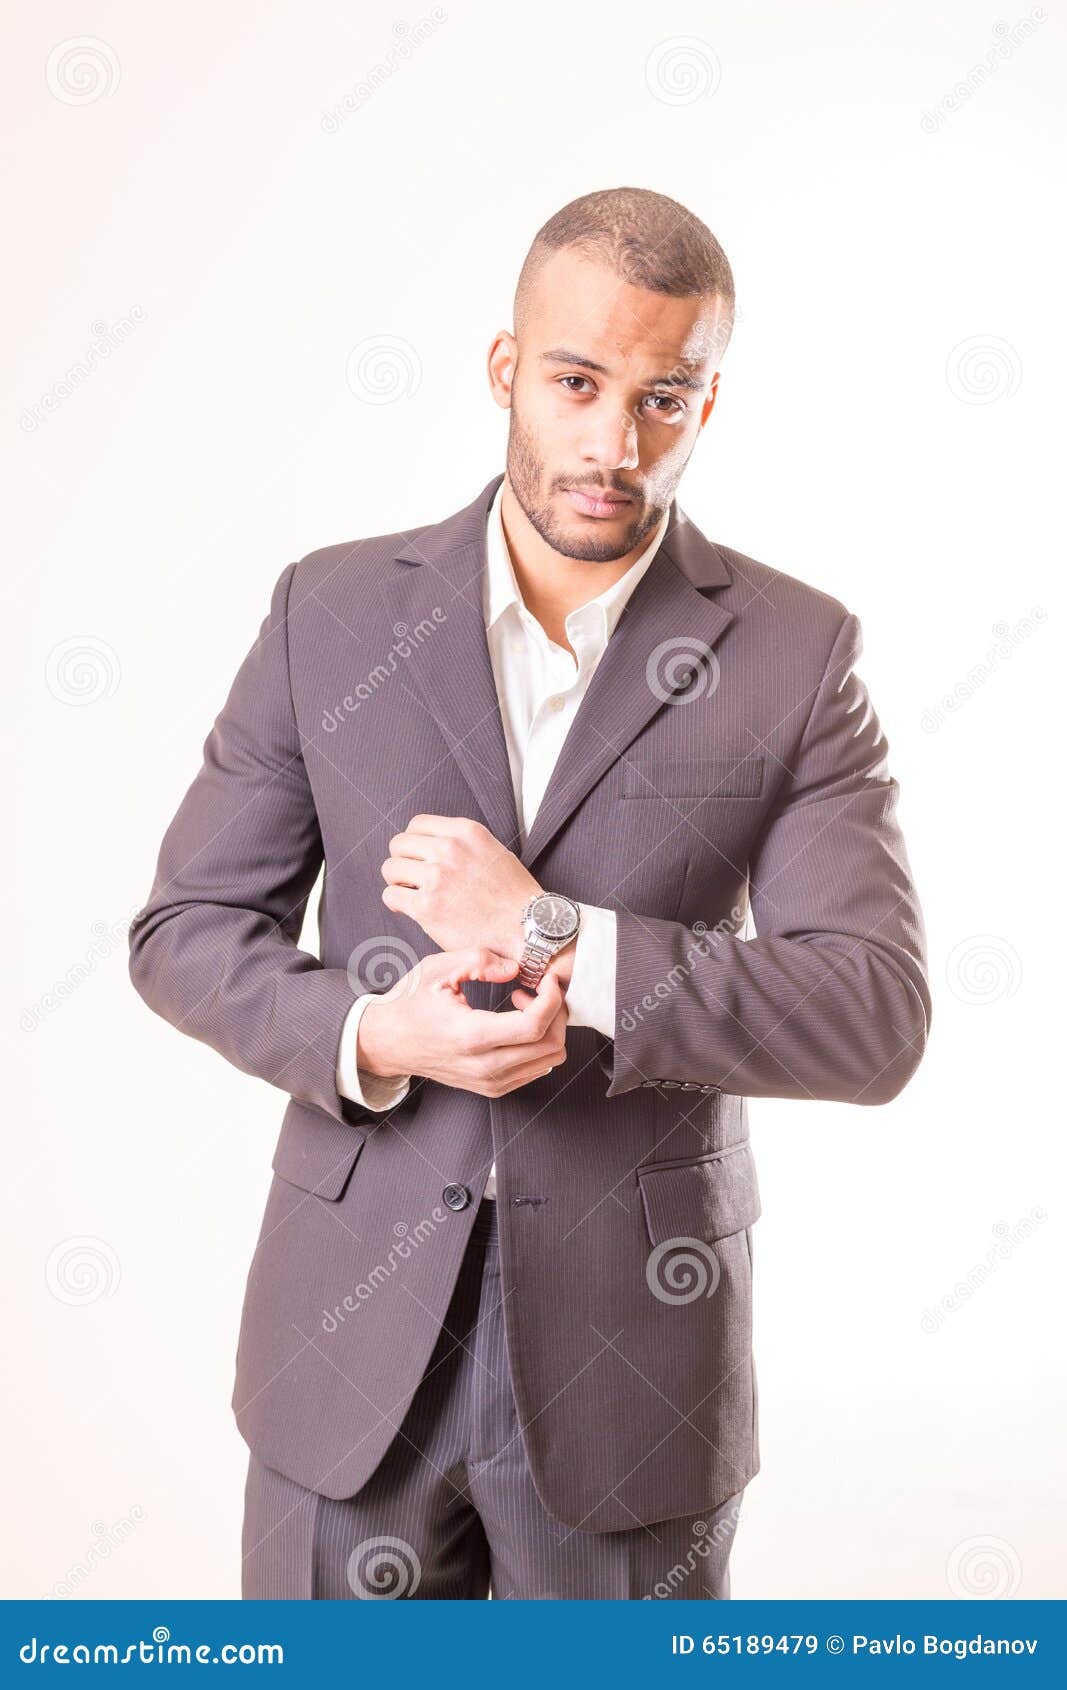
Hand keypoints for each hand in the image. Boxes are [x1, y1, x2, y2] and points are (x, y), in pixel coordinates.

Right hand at [356, 946, 568, 1098]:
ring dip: (549, 1028)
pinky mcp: (493, 1088)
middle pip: (551, 1046)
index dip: (552, 998)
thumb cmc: (409, 1003)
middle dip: (556, 1011)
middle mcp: (485, 1066)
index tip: (547, 979)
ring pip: (549, 1061)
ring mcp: (490, 1082)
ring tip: (525, 1004)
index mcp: (472, 1036)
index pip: (535, 1026)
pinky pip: (536, 1069)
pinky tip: (517, 1022)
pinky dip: (539, 1044)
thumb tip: (515, 968)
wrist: (386, 1042)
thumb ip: (479, 960)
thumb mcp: (437, 969)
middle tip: (537, 988)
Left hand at [380, 815, 540, 959]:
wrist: (527, 929)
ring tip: (411, 893)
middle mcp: (449, 849)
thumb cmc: (514, 896)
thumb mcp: (493, 851)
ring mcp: (436, 877)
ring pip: (390, 868)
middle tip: (412, 877)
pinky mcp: (427, 906)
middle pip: (399, 844)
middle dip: (403, 861)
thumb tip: (432, 846)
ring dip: (397, 882)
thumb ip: (463, 843)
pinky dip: (396, 903)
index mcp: (466, 832)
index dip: (414, 842)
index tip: (418, 857)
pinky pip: (391, 896)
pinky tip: (410, 908)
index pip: (417, 824)